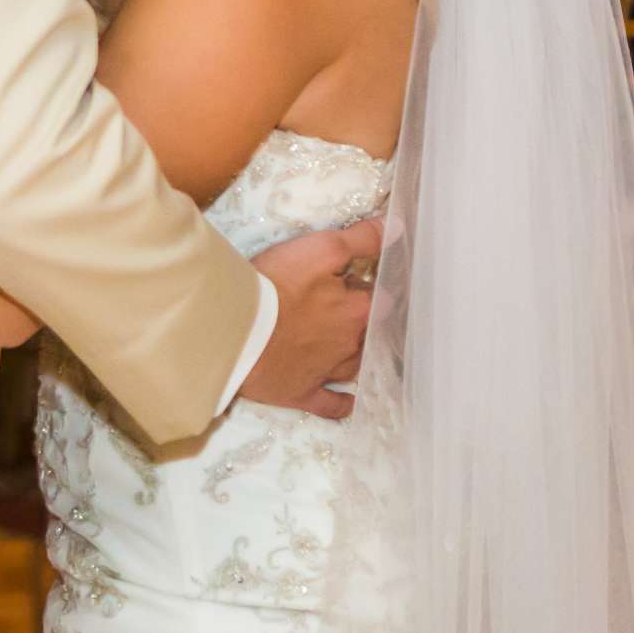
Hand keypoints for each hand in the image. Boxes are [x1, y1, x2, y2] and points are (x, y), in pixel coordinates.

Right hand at [238, 218, 382, 420]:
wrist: (236, 332)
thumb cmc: (277, 285)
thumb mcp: (321, 249)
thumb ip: (361, 239)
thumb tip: (397, 228)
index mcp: (358, 311)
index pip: (382, 296)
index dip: (377, 285)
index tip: (370, 278)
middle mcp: (350, 345)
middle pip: (369, 332)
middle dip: (367, 320)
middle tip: (358, 309)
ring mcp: (327, 373)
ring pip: (355, 366)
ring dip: (360, 356)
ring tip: (358, 348)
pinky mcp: (303, 393)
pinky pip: (331, 404)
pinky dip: (342, 403)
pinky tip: (350, 402)